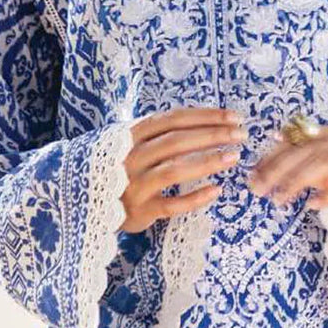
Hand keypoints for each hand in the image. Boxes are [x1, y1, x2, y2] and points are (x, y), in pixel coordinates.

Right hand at [119, 106, 245, 232]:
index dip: (205, 116)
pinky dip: (194, 198)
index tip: (234, 117)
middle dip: (212, 135)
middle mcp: (130, 157)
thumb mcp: (129, 144)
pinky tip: (216, 190)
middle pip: (176, 141)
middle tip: (241, 135)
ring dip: (206, 162)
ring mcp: (133, 185)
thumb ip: (156, 132)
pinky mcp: (139, 211)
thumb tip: (204, 121)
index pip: (172, 119)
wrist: (86, 202)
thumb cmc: (117, 169)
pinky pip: (170, 205)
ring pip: (174, 171)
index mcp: (130, 136)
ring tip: (233, 157)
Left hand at [247, 122, 327, 220]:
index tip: (253, 171)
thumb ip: (312, 164)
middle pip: (308, 149)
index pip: (300, 139)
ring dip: (297, 181)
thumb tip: (277, 154)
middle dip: (278, 168)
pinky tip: (311, 205)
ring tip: (279, 199)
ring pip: (324, 162)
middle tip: (257, 188)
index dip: (274, 154)